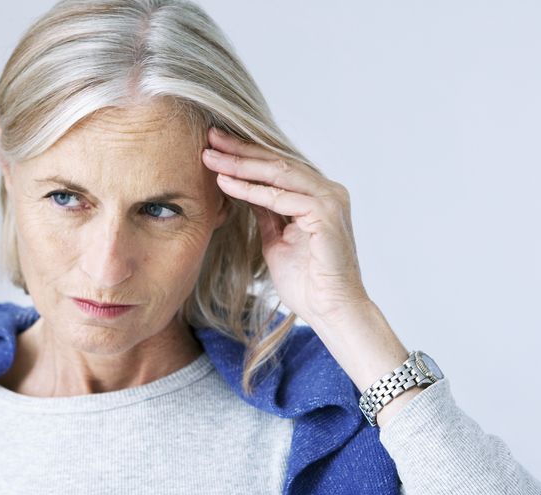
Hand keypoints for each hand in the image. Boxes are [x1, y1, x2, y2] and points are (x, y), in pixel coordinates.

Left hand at [202, 126, 370, 328]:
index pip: (278, 168)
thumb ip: (267, 213)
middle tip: (209, 137)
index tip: (215, 147)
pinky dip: (251, 190)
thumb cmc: (307, 283)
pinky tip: (226, 183)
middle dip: (240, 150)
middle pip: (277, 163)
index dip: (246, 156)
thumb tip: (246, 189)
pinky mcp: (326, 214)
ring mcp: (330, 200)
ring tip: (211, 157)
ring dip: (241, 164)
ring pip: (278, 173)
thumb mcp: (277, 240)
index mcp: (319, 196)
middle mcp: (329, 192)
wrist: (331, 310)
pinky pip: (280, 197)